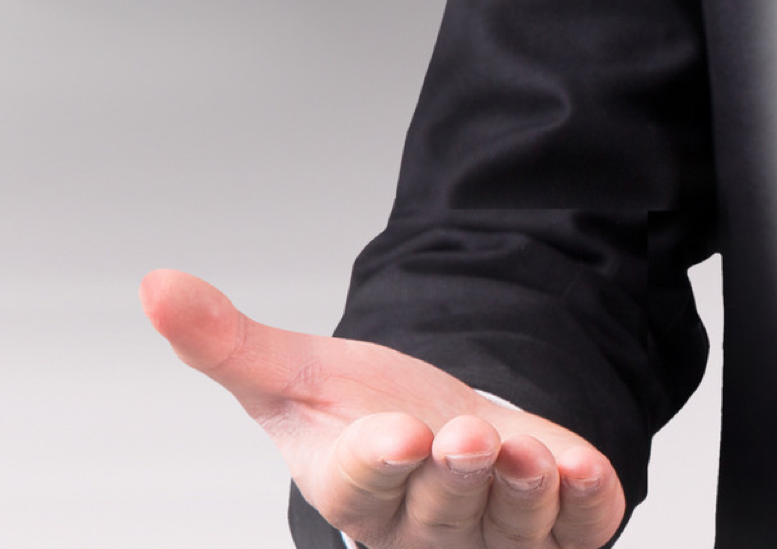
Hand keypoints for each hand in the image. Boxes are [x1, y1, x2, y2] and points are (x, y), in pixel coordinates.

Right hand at [142, 270, 624, 548]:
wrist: (446, 422)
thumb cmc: (364, 409)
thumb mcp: (294, 371)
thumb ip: (228, 342)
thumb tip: (157, 285)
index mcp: (352, 491)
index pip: (360, 491)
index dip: (379, 465)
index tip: (396, 433)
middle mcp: (421, 527)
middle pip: (437, 517)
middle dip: (453, 477)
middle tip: (464, 435)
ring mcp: (491, 534)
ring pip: (508, 530)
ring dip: (520, 492)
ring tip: (524, 452)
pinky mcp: (554, 526)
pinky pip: (575, 531)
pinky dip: (584, 504)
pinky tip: (586, 470)